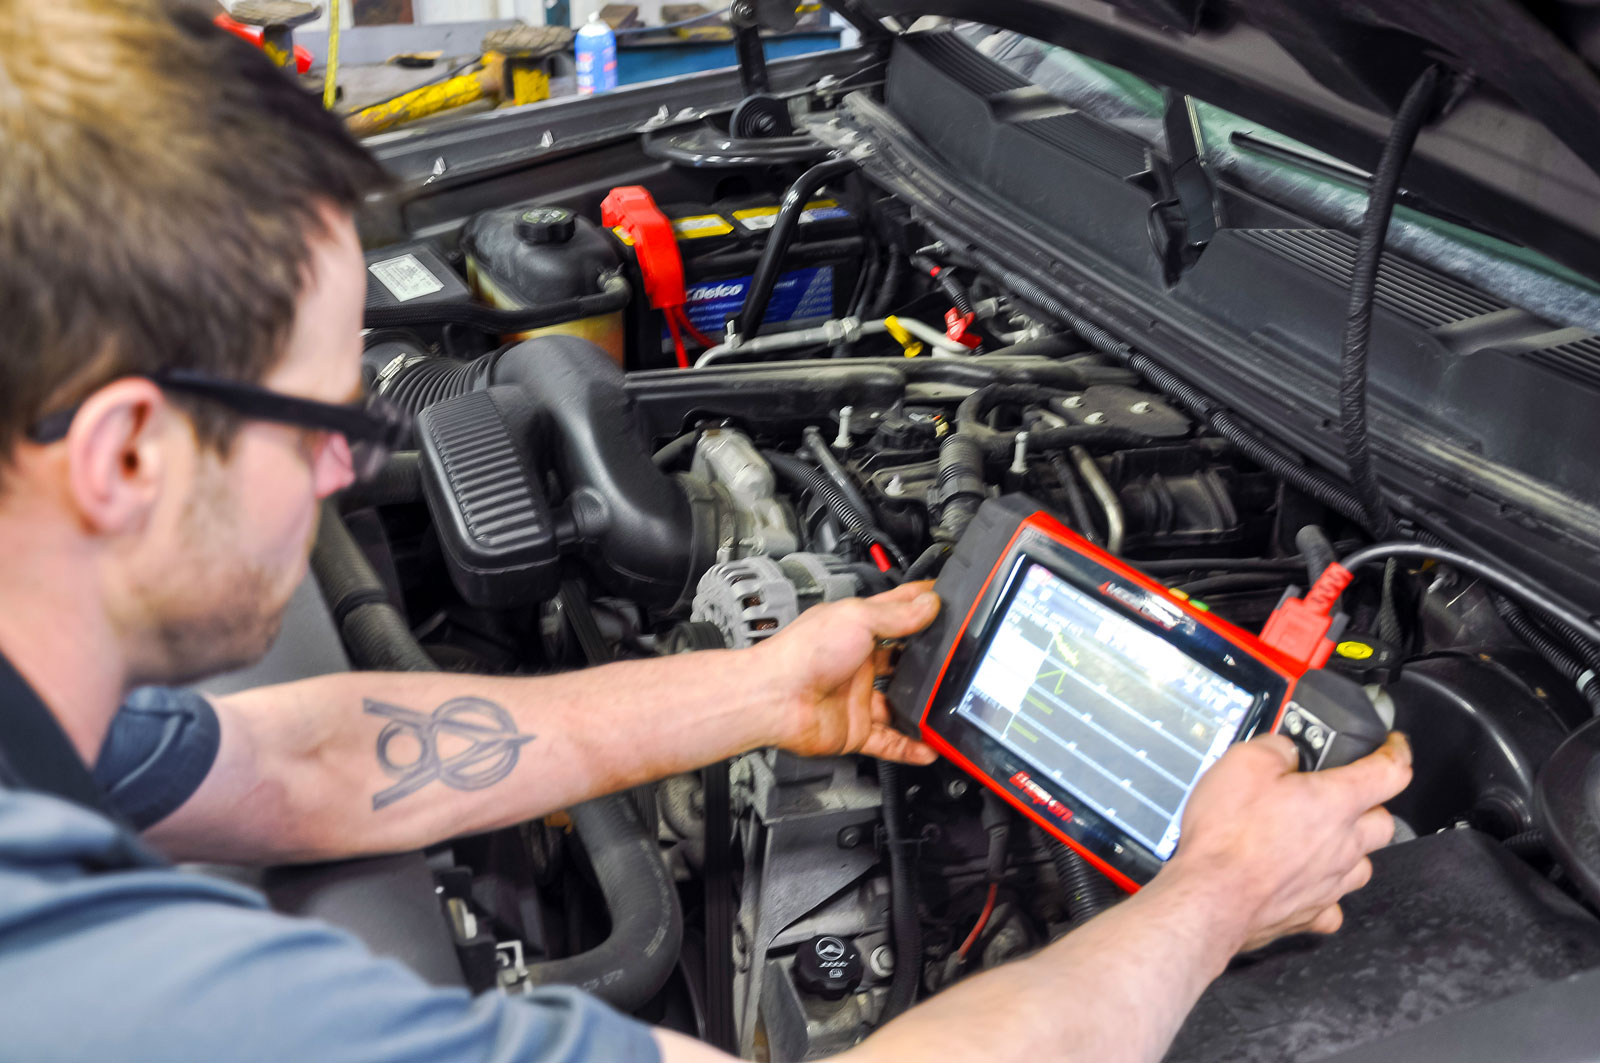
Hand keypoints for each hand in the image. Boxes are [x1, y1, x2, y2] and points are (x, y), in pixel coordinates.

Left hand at [752, 582, 941, 764]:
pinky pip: (889, 742)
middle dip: (927, 663)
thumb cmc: (802, 653)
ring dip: (923, 709)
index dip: (921, 607)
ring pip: (899, 706)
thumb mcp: (856, 619)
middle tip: (956, 661)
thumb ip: (896, 615)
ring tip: (950, 707)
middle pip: (901, 663)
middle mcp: (858, 663)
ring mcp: (857, 697)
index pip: (896, 614)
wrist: (774, 698)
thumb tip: (928, 603)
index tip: (947, 603)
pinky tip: (929, 747)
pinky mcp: (855, 729)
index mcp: (855, 630)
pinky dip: (910, 747)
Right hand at [1163, 731, 1411, 951]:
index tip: (1394, 746)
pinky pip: (1333, 904)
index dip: (1397, 752)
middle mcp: (1343, 845)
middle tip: (1343, 794)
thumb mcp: (1243, 762)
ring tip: (1321, 839)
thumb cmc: (1228, 835)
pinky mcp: (1310, 914)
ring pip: (1362, 864)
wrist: (1210, 896)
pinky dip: (1325, 891)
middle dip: (1370, 804)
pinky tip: (1304, 882)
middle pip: (1383, 822)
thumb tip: (1286, 749)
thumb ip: (1276, 747)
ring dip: (1350, 848)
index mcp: (1335, 803)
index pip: (1390, 772)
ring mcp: (1330, 884)